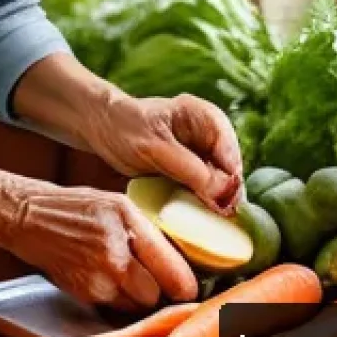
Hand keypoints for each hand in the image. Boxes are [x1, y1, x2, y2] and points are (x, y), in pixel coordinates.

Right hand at [8, 183, 198, 308]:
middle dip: (156, 288)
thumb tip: (182, 261)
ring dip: (135, 294)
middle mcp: (114, 253)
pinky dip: (114, 296)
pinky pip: (115, 306)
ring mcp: (97, 277)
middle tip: (146, 273)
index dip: (184, 285)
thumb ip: (148, 231)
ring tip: (118, 270)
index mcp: (127, 222)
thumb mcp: (117, 204)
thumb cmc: (75, 207)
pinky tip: (100, 274)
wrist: (28, 217)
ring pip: (137, 305)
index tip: (185, 285)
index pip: (175, 274)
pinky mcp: (84, 294)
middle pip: (157, 295)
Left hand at [88, 91, 244, 214]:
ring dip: (212, 204)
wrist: (104, 128)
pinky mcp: (195, 171)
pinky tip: (190, 213)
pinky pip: (207, 193)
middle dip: (222, 197)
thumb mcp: (154, 148)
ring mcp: (205, 155)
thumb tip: (224, 196)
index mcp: (208, 118)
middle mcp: (213, 136)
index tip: (219, 208)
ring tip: (198, 217)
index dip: (229, 186)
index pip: (232, 158)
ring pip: (223, 187)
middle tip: (208, 218)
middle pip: (232, 175)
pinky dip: (200, 204)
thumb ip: (190, 170)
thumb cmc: (126, 128)